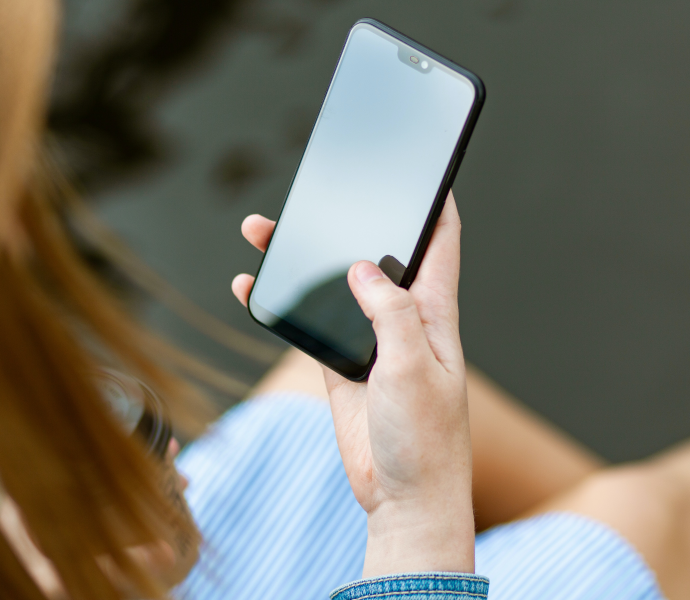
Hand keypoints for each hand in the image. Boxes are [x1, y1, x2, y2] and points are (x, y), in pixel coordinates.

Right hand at [232, 192, 473, 575]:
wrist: (404, 498)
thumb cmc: (426, 439)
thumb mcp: (414, 369)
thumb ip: (391, 315)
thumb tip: (363, 267)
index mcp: (433, 313)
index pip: (440, 242)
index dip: (434, 202)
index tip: (423, 166)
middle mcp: (402, 319)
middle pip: (372, 253)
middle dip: (348, 217)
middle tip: (317, 188)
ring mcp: (369, 341)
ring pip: (332, 284)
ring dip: (301, 257)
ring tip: (261, 228)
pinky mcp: (340, 366)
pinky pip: (306, 323)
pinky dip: (278, 303)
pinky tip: (250, 284)